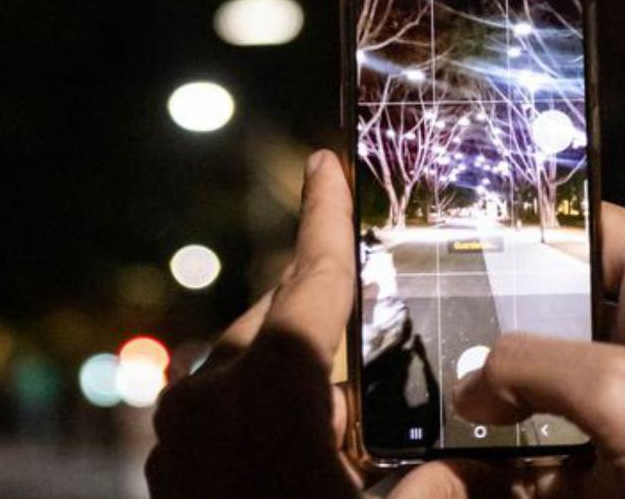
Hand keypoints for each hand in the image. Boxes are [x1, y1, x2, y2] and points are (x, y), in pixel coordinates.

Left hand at [145, 150, 505, 498]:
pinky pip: (229, 393)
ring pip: (257, 354)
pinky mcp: (171, 451)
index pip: (308, 280)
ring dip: (301, 367)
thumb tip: (454, 477)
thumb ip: (431, 495)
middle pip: (286, 318)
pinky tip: (302, 436)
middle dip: (331, 323)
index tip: (327, 160)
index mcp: (268, 388)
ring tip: (343, 412)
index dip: (325, 215)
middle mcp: (213, 388)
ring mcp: (181, 421)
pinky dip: (269, 397)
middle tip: (379, 356)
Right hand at [453, 203, 624, 498]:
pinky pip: (556, 465)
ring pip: (550, 396)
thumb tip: (470, 384)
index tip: (468, 229)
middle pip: (560, 319)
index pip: (598, 232)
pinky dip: (512, 471)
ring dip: (496, 404)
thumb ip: (536, 367)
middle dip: (498, 326)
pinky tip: (461, 468)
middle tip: (434, 325)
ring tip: (437, 400)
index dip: (540, 224)